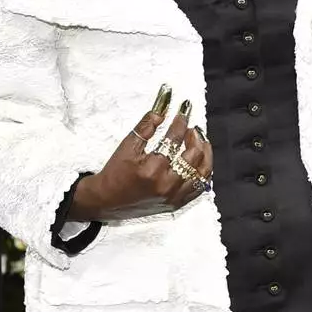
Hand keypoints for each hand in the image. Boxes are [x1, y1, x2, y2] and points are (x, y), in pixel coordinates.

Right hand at [69, 92, 213, 221]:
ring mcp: (173, 197)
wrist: (107, 200)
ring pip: (201, 173)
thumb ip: (146, 125)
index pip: (174, 140)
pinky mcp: (176, 204)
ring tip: (200, 141)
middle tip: (192, 128)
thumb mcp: (127, 145)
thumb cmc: (115, 172)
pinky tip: (200, 161)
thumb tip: (162, 107)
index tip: (184, 111)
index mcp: (152, 170)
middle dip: (196, 137)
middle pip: (193, 157)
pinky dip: (202, 172)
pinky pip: (199, 188)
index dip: (180, 122)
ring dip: (205, 154)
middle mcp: (166, 186)